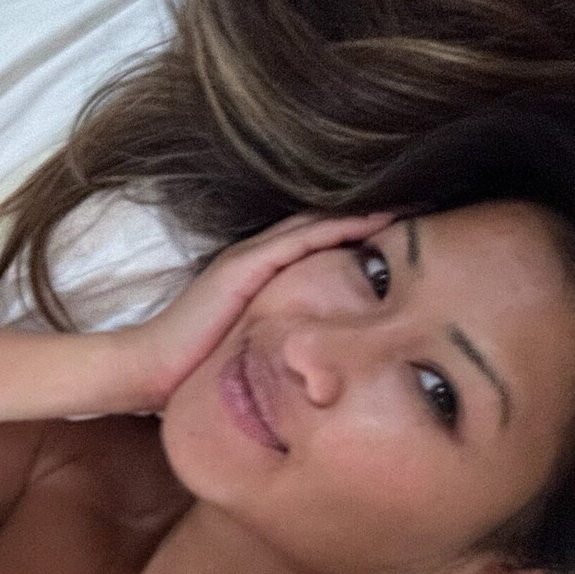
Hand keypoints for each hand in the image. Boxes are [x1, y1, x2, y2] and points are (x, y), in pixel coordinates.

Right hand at [125, 210, 398, 409]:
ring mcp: (250, 258)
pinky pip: (303, 240)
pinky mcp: (246, 267)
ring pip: (318, 223)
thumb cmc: (198, 369)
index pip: (319, 241)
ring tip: (411, 205)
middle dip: (371, 213)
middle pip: (324, 223)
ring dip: (365, 213)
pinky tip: (377, 221)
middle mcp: (257, 257)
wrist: (151, 369)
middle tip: (424, 203)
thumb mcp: (254, 348)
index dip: (361, 229)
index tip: (409, 228)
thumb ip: (283, 340)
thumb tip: (323, 363)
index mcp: (262, 274)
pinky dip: (341, 227)